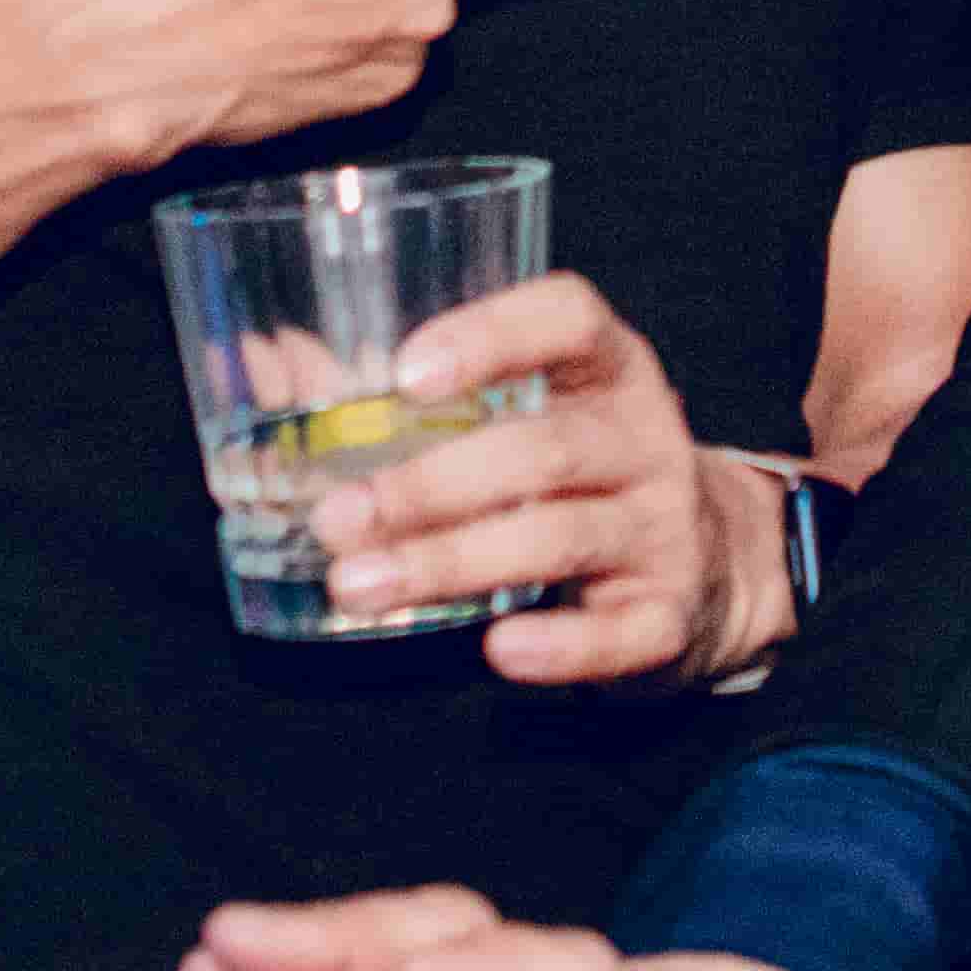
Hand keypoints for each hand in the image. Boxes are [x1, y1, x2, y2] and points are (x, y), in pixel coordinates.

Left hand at [312, 269, 785, 683]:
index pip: (569, 320)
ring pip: (558, 539)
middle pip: (542, 449)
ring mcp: (664, 527)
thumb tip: (260, 363)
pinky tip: (498, 650)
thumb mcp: (525, 414)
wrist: (710, 568)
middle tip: (338, 518)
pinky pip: (617, 634)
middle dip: (429, 485)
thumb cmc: (579, 475)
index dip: (491, 335)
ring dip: (451, 563)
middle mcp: (647, 437)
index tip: (405, 373)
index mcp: (609, 369)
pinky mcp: (669, 615)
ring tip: (360, 587)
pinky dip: (558, 646)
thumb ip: (405, 395)